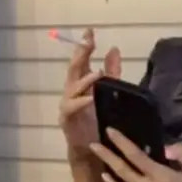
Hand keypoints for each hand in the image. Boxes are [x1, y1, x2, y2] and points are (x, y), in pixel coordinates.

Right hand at [58, 30, 121, 160]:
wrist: (90, 149)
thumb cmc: (98, 120)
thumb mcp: (109, 92)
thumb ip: (111, 71)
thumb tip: (114, 48)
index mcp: (82, 83)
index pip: (82, 60)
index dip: (85, 46)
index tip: (90, 32)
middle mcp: (73, 90)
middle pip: (74, 69)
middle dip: (80, 55)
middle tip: (87, 42)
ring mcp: (68, 104)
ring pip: (72, 87)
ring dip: (84, 80)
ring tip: (96, 74)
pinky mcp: (67, 119)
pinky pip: (72, 107)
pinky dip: (81, 102)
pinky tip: (91, 98)